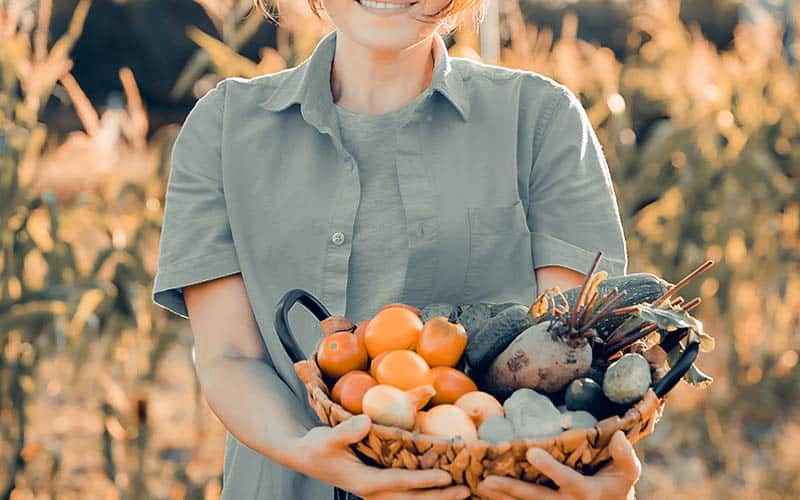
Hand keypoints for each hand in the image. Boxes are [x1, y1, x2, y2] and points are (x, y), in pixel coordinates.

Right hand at [288, 414, 470, 498]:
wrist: (305, 456)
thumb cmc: (316, 447)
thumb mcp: (326, 438)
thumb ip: (346, 432)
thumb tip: (367, 421)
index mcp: (365, 483)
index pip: (400, 483)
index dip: (424, 481)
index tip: (446, 477)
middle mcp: (374, 491)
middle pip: (412, 499)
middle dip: (439, 497)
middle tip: (467, 490)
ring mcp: (377, 491)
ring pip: (411, 499)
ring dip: (436, 497)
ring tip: (463, 492)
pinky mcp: (379, 485)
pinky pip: (406, 493)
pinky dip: (424, 492)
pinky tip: (441, 487)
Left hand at [475, 431, 640, 499]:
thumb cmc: (617, 487)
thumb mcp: (628, 473)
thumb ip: (625, 456)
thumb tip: (619, 436)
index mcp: (585, 491)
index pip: (565, 479)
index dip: (548, 467)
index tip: (531, 452)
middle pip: (535, 497)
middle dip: (511, 489)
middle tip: (488, 479)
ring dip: (501, 497)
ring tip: (481, 486)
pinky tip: (484, 494)